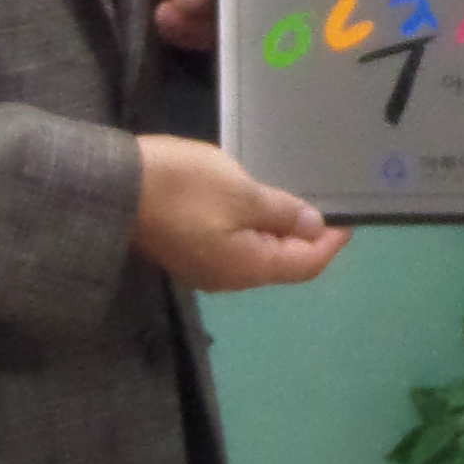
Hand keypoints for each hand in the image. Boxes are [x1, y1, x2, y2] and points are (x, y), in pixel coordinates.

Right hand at [131, 132, 348, 291]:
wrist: (115, 187)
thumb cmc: (184, 187)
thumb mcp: (242, 193)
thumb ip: (282, 213)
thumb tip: (314, 227)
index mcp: (248, 267)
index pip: (304, 264)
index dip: (330, 243)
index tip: (349, 219)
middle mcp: (230, 277)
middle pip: (282, 263)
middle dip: (307, 239)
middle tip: (324, 205)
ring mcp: (206, 267)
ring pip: (258, 255)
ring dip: (279, 232)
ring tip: (293, 202)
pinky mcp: (189, 251)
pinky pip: (235, 245)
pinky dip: (254, 229)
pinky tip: (255, 205)